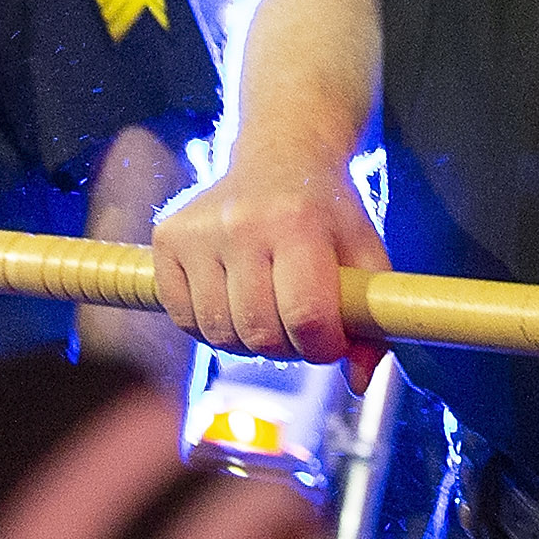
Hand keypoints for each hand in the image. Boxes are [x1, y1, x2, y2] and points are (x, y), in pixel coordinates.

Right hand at [148, 146, 388, 366]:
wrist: (281, 156)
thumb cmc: (327, 213)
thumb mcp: (365, 254)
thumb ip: (372, 320)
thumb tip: (359, 383)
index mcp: (296, 221)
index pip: (306, 316)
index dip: (323, 346)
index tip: (329, 340)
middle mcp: (240, 223)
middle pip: (260, 333)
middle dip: (288, 348)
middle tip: (299, 327)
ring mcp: (197, 231)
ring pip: (218, 334)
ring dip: (248, 342)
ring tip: (269, 313)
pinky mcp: (166, 239)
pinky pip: (185, 320)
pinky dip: (212, 327)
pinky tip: (234, 303)